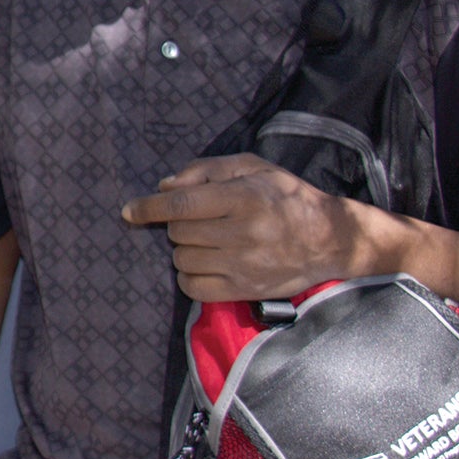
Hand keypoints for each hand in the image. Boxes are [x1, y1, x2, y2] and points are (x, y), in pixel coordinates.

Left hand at [121, 154, 365, 301]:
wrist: (330, 239)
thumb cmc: (286, 197)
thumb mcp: (252, 168)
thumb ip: (206, 170)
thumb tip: (164, 186)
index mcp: (244, 198)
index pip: (182, 204)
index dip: (150, 207)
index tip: (129, 211)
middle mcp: (244, 232)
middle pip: (179, 231)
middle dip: (179, 224)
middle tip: (202, 220)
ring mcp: (244, 265)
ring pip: (182, 259)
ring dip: (185, 248)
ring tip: (209, 240)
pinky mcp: (245, 290)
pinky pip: (193, 287)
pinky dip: (190, 275)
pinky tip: (206, 263)